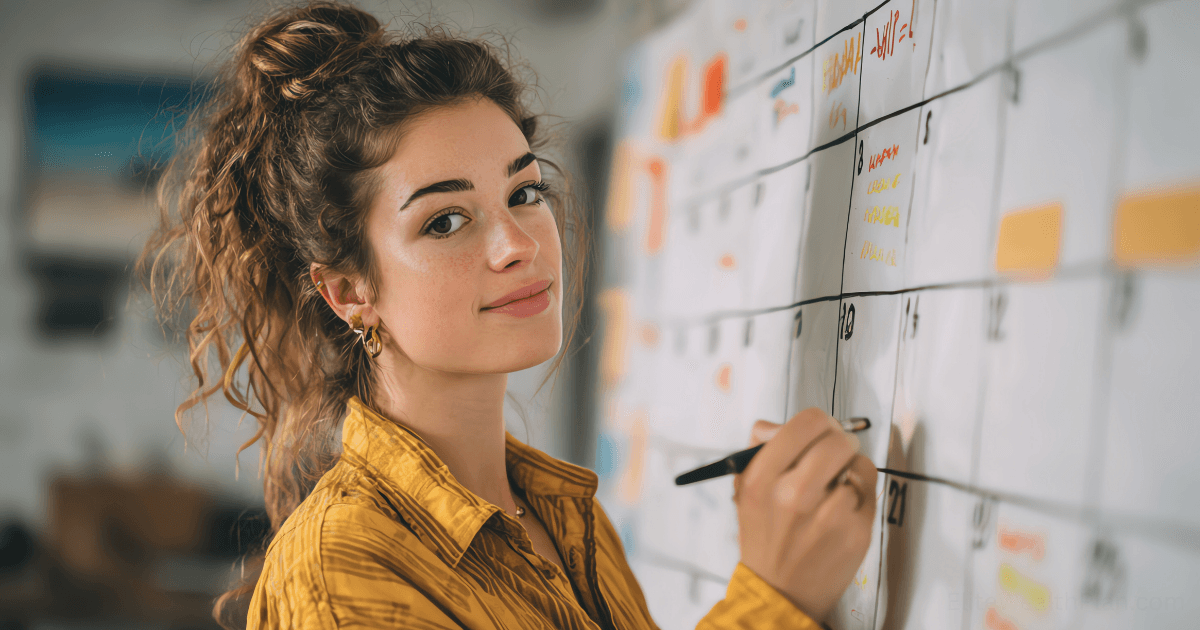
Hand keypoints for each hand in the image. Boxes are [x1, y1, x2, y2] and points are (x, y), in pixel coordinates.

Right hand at [732, 408, 877, 622]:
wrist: (779, 591)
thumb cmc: (765, 538)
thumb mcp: (746, 490)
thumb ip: (760, 450)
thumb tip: (776, 424)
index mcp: (763, 479)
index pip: (806, 423)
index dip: (819, 422)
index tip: (821, 430)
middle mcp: (794, 495)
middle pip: (837, 439)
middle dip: (840, 440)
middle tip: (836, 450)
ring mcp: (828, 515)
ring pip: (858, 463)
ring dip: (850, 468)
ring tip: (836, 483)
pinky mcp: (856, 531)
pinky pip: (869, 490)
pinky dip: (860, 492)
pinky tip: (844, 504)